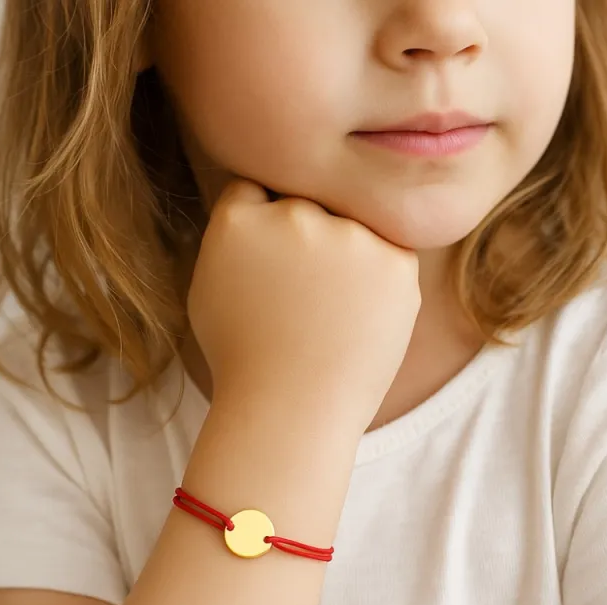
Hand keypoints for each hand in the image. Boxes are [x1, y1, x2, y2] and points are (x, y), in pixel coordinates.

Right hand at [187, 180, 421, 432]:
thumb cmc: (243, 358)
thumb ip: (231, 237)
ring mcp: (349, 237)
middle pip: (305, 205)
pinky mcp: (396, 262)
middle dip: (303, 239)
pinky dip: (378, 279)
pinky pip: (388, 252)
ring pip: (350, 226)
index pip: (254, 192)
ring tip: (329, 315)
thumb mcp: (210, 289)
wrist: (292, 411)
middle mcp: (293, 216)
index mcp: (239, 221)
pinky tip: (357, 317)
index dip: (262, 227)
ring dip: (345, 256)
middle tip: (301, 295)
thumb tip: (254, 206)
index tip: (268, 264)